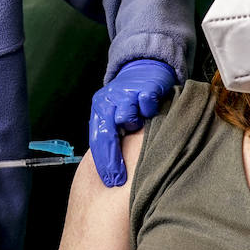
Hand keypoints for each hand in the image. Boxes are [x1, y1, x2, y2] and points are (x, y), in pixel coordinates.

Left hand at [88, 59, 175, 186]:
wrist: (144, 69)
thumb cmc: (130, 99)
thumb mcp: (115, 115)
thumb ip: (111, 136)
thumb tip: (111, 171)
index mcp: (99, 109)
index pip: (97, 139)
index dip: (104, 162)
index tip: (110, 181)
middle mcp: (108, 100)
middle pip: (107, 133)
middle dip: (112, 158)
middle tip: (119, 178)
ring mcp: (126, 92)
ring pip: (126, 117)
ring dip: (133, 125)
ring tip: (139, 125)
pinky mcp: (145, 87)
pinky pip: (147, 105)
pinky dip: (150, 111)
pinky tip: (152, 111)